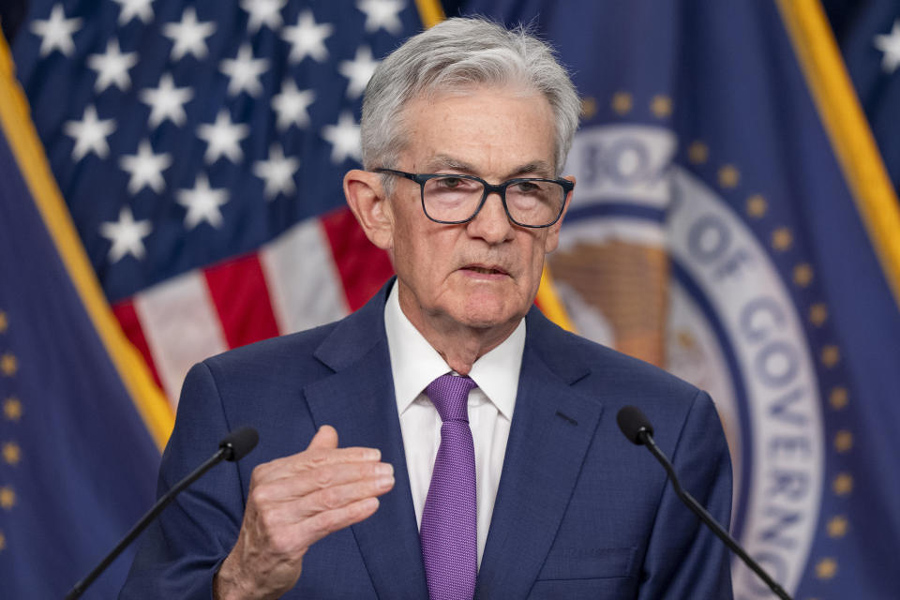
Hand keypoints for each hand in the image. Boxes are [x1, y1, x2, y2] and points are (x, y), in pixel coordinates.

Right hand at [213, 425, 393, 599]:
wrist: (250, 568)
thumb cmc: (273, 525)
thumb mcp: (284, 488)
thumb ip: (308, 460)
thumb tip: (328, 432)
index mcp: (268, 474)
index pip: (315, 459)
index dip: (349, 456)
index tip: (374, 456)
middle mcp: (268, 492)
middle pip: (324, 476)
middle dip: (361, 471)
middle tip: (386, 470)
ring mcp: (274, 517)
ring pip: (328, 497)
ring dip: (363, 489)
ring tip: (384, 484)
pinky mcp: (286, 540)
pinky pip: (327, 521)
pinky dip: (353, 512)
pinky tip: (370, 505)